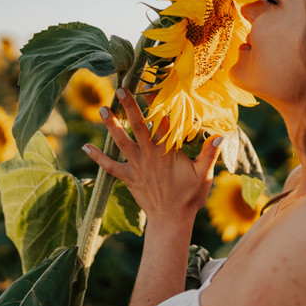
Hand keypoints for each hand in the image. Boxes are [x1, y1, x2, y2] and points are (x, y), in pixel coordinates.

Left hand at [83, 88, 222, 222]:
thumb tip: (220, 134)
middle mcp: (149, 156)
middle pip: (137, 127)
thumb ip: (209, 153)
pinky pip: (110, 167)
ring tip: (101, 109)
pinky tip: (85, 147)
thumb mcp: (204, 175)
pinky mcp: (128, 178)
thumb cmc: (190, 197)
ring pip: (121, 142)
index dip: (156, 103)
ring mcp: (137, 167)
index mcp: (167, 152)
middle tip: (121, 89)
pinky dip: (98, 157)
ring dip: (111, 126)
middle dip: (129, 107)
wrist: (171, 220)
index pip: (161, 122)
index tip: (149, 85)